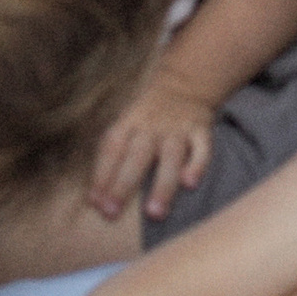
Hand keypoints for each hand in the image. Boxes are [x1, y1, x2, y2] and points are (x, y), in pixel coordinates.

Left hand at [87, 69, 216, 223]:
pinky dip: (197, 165)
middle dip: (123, 184)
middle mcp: (152, 127)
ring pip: (170, 156)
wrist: (185, 82)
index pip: (111, 148)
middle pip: (136, 156)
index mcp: (129, 123)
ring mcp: (177, 129)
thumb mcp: (126, 125)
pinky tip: (190, 184)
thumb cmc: (148, 116)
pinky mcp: (201, 131)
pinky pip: (201, 148)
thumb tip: (95, 200)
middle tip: (112, 212)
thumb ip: (113, 159)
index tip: (95, 203)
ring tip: (154, 213)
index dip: (101, 174)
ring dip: (161, 185)